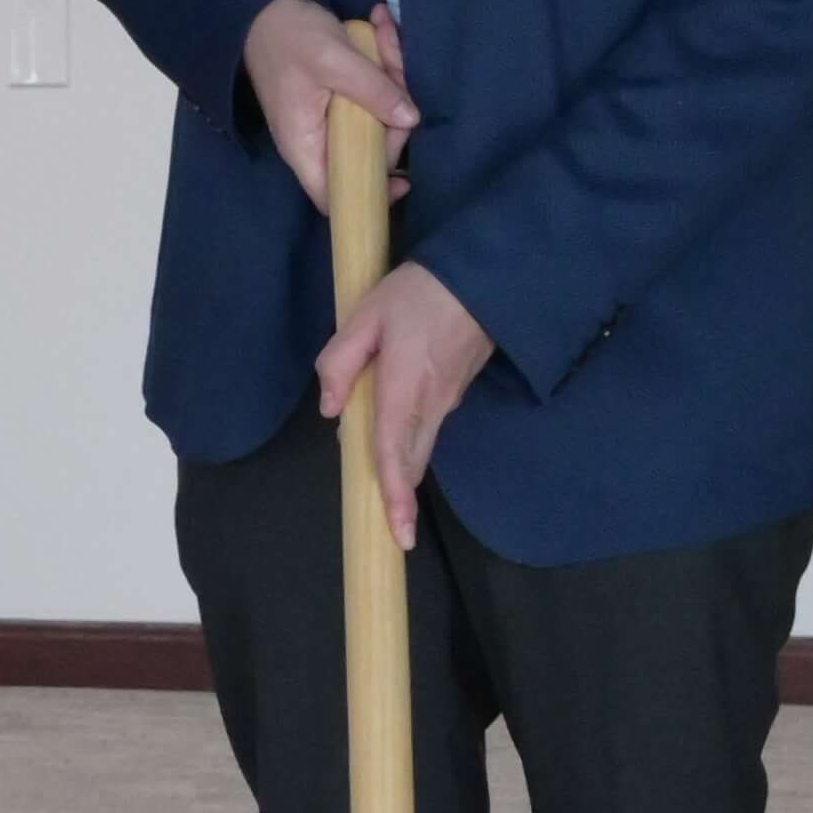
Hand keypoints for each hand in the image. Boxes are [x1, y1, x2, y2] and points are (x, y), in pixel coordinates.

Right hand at [241, 0, 417, 190]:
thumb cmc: (289, 37)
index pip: (334, 196)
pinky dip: (380, 66)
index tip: (404, 179)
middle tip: (396, 68)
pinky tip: (380, 29)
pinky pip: (368, 95)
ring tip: (385, 33)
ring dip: (390, 77)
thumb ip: (373, 90)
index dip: (368, 195)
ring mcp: (328, 118)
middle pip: (369, 150)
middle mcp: (317, 139)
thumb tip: (411, 119)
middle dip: (393, 113)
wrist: (262, 5)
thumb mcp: (333, 59)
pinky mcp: (337, 98)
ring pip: (375, 117)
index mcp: (305, 144)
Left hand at [315, 255, 495, 551]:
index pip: (394, 455)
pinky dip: (411, 441)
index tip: (400, 536)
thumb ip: (339, 362)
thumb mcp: (365, 316)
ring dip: (404, 468)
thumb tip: (329, 410)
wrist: (483, 276)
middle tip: (394, 530)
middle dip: (401, 496)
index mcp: (402, 389)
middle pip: (413, 462)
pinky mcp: (457, 389)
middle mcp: (431, 404)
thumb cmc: (420, 292)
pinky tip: (393, 430)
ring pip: (422, 446)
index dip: (394, 497)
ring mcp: (449, 399)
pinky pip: (430, 426)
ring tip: (387, 486)